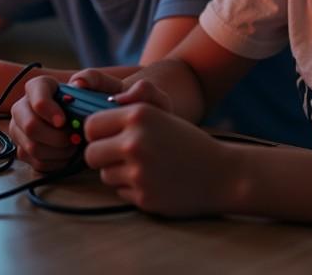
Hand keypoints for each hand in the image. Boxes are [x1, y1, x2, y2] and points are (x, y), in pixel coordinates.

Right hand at [9, 69, 126, 172]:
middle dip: (56, 137)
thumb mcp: (97, 84)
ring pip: (33, 147)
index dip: (50, 111)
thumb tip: (78, 84)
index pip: (36, 99)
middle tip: (75, 139)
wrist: (85, 120)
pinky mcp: (23, 150)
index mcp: (37, 87)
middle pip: (31, 127)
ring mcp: (20, 130)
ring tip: (74, 145)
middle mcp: (22, 107)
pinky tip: (68, 154)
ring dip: (59, 151)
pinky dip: (56, 162)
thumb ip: (91, 77)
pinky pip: (37, 162)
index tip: (64, 121)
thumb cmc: (89, 101)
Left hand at [84, 103, 230, 216]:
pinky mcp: (143, 196)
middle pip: (91, 154)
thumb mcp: (160, 115)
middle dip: (102, 156)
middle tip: (121, 156)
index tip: (106, 137)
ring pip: (104, 175)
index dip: (97, 133)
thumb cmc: (187, 142)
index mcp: (139, 115)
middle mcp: (135, 141)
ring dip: (119, 173)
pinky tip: (155, 182)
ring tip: (146, 168)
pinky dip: (132, 189)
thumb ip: (126, 114)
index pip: (91, 125)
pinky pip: (120, 192)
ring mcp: (138, 171)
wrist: (222, 173)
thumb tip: (88, 122)